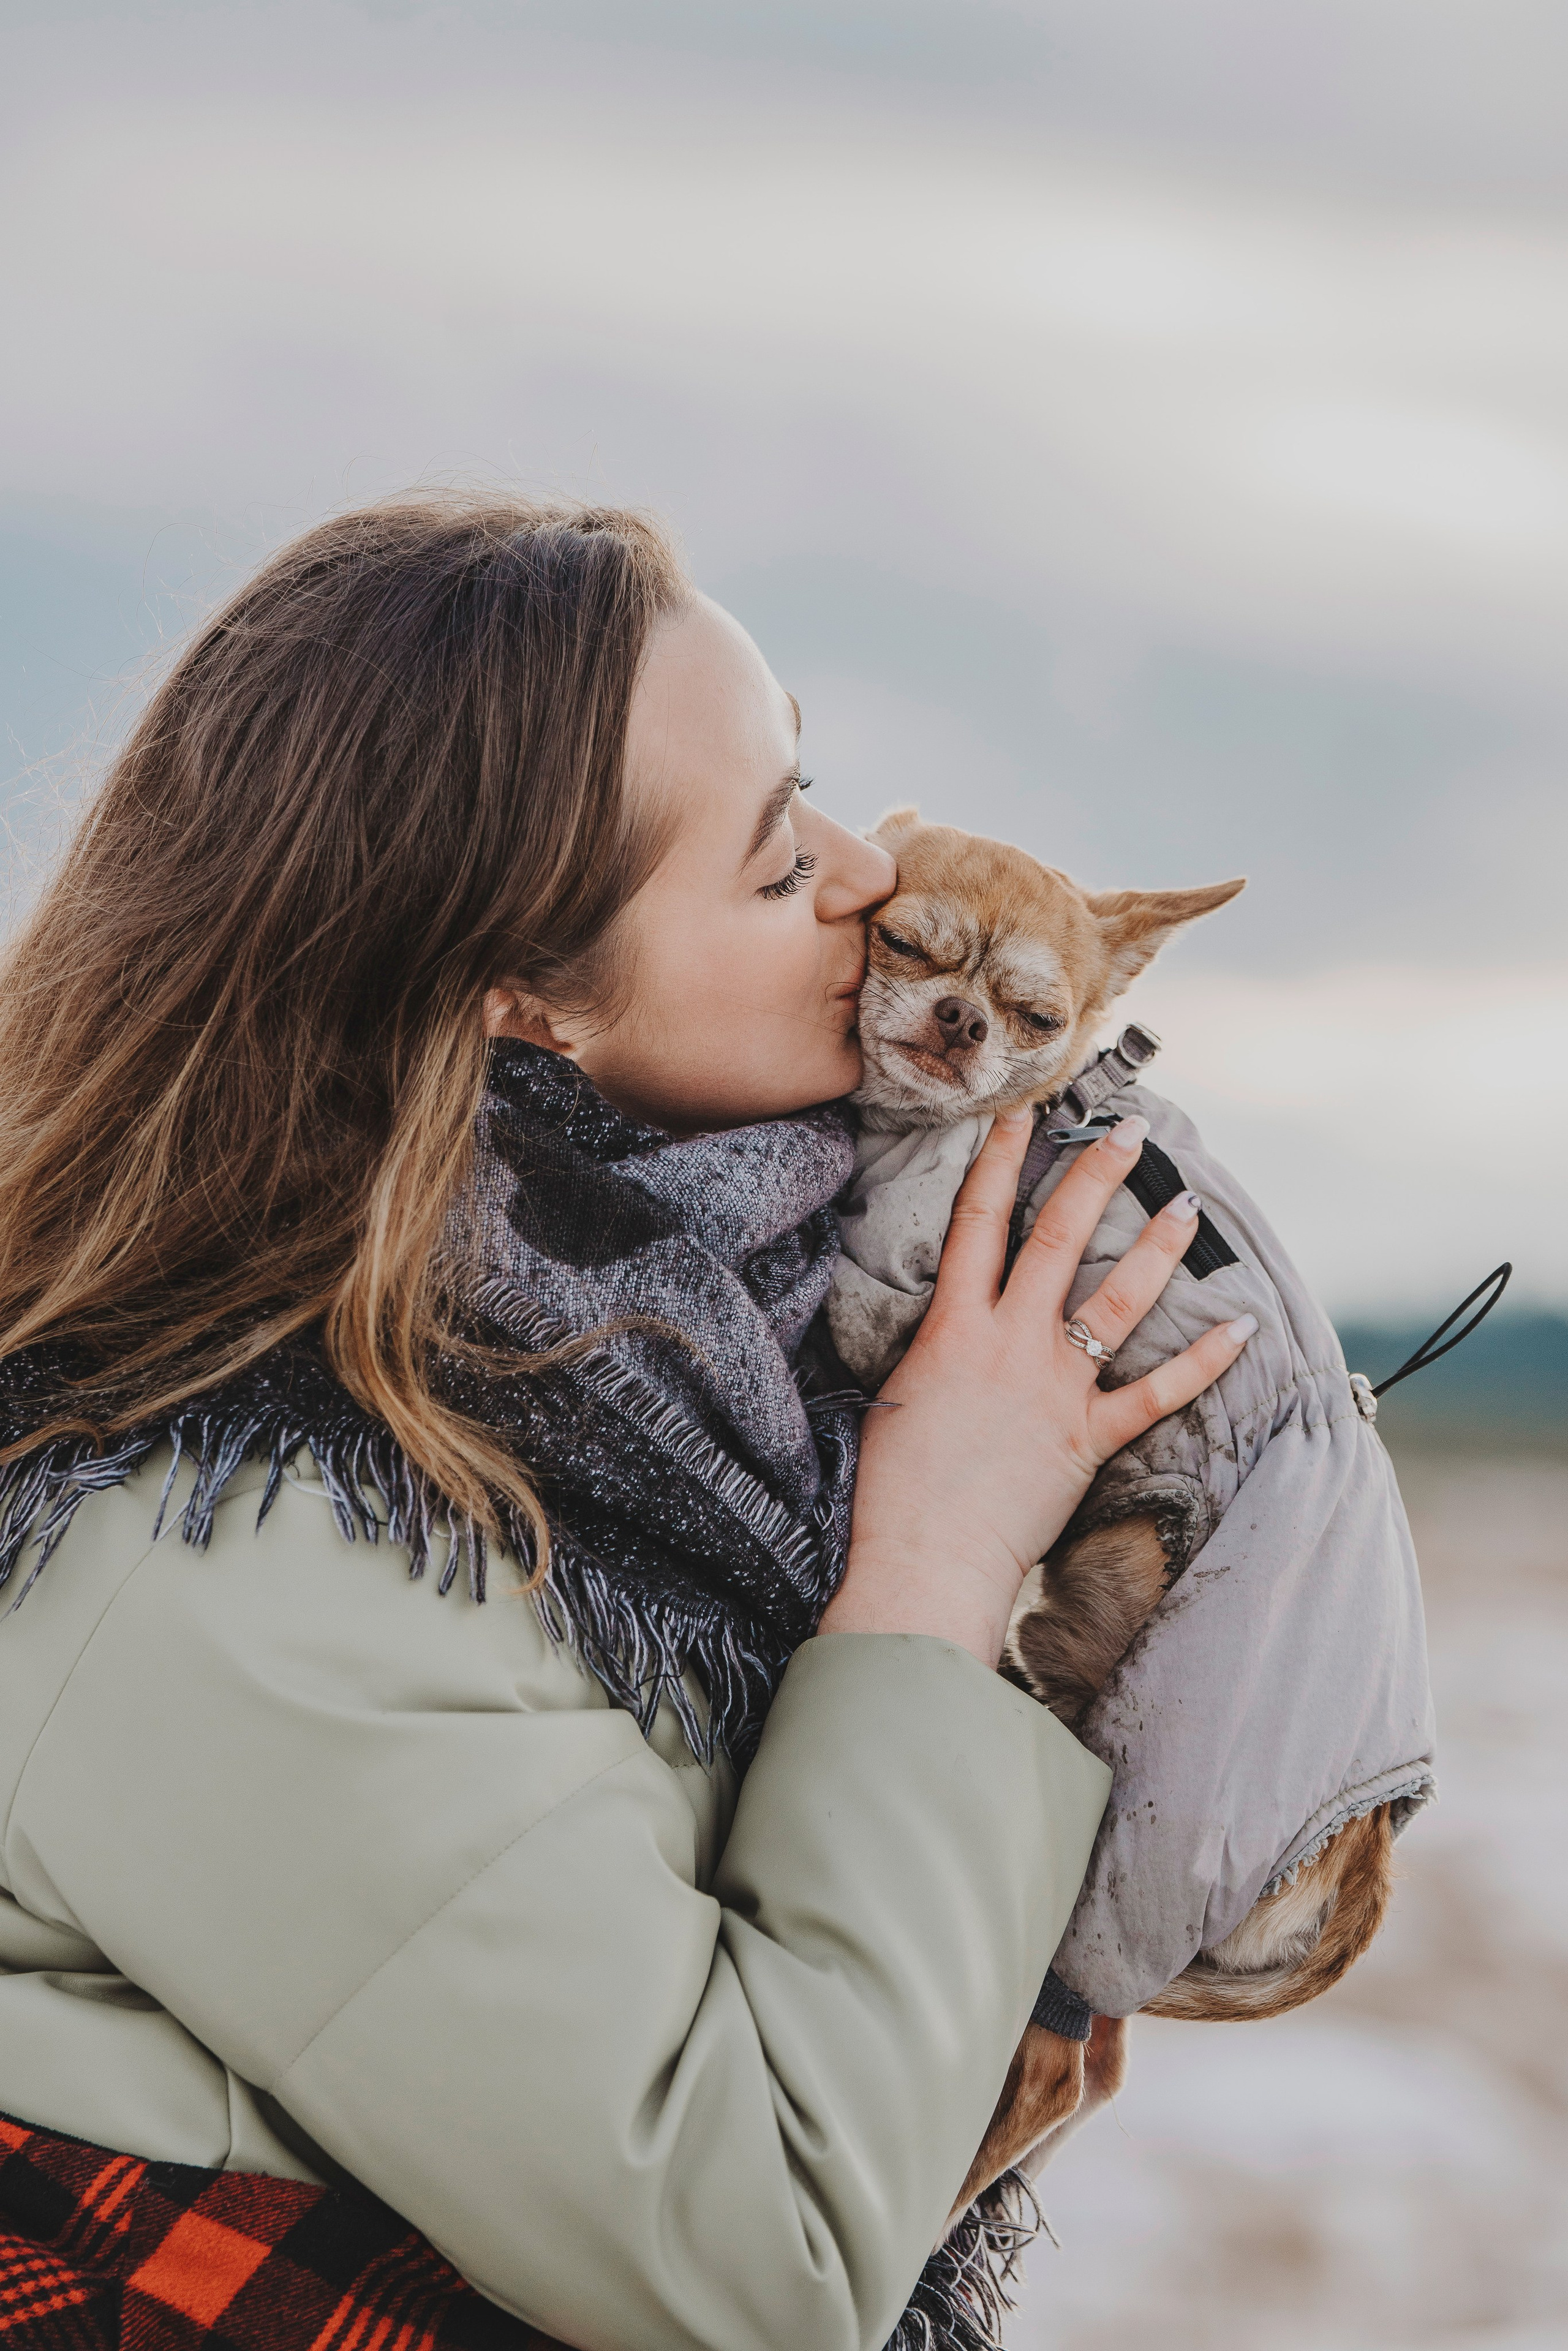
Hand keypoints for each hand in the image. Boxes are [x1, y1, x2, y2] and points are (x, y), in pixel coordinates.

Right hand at [819, 1109, 1255, 1667]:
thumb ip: (934, 1345)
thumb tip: (950, 1320)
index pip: (978, 1222)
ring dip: (1156, 1249)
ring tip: (1188, 1205)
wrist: (925, 1557)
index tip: (1021, 1113)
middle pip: (1056, 1238)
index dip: (999, 1160)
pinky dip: (1204, 1361)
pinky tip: (1241, 1327)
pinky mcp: (1089, 1437)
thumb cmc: (895, 1487)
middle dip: (1094, 1177)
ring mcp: (1055, 1388)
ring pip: (1116, 1300)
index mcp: (953, 1327)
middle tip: (1127, 1131)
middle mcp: (1010, 1342)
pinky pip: (1158, 1391)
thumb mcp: (900, 1391)